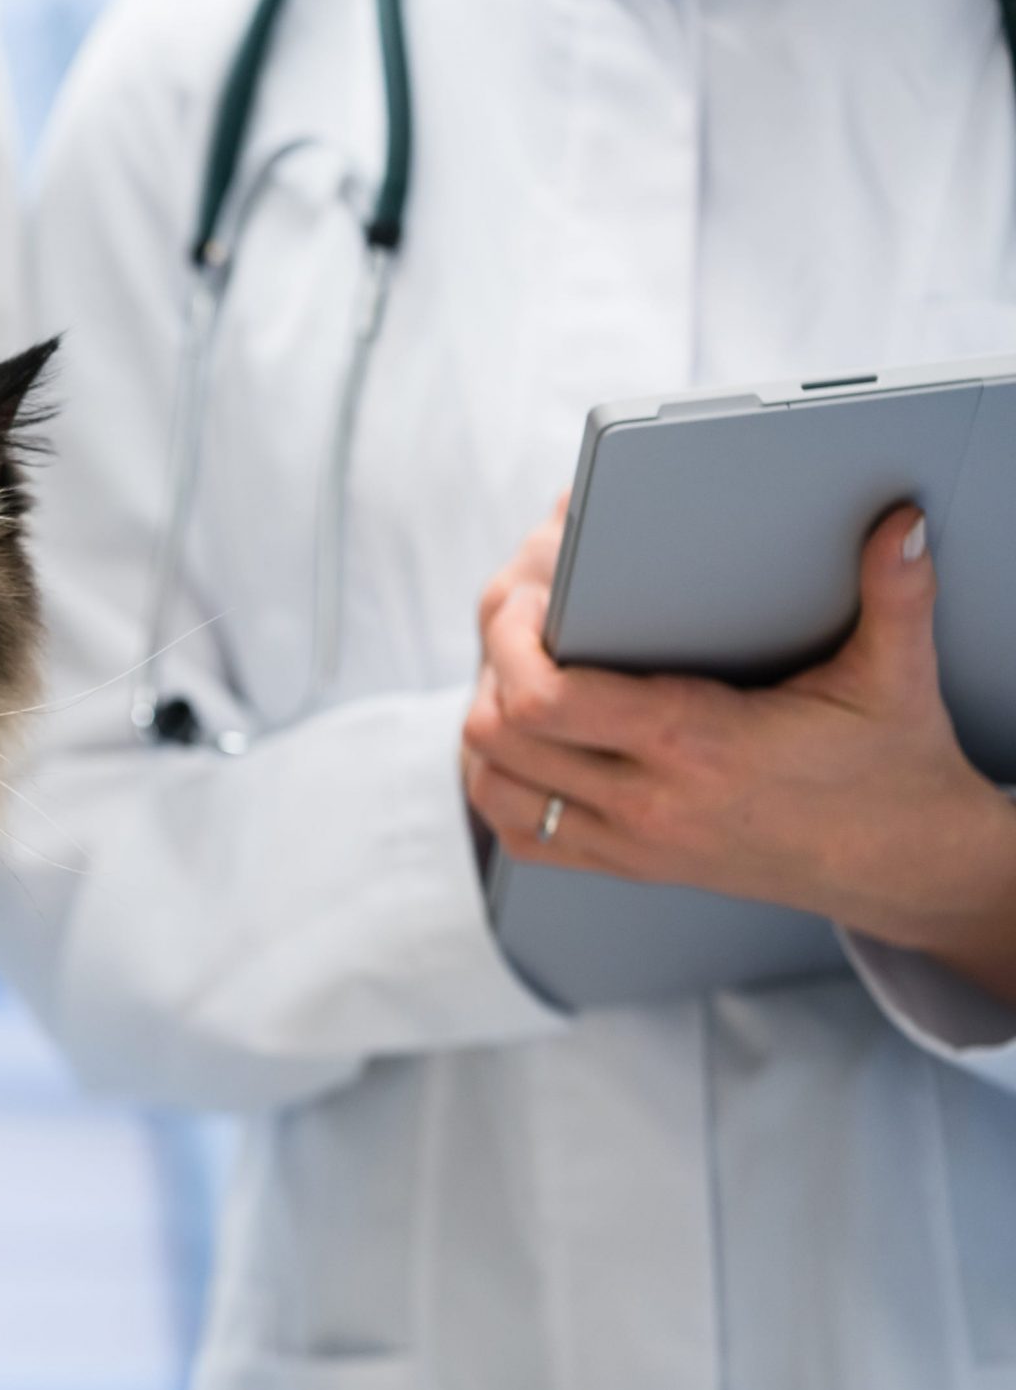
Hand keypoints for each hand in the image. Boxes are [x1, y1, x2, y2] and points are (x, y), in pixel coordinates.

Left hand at [464, 498, 1015, 1000]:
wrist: (902, 866)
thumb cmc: (893, 766)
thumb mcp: (897, 677)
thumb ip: (897, 594)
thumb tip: (904, 522)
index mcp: (697, 743)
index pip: (546, 700)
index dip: (510, 641)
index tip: (525, 597)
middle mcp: (650, 801)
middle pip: (499, 736)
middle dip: (488, 665)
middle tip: (516, 617)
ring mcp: (632, 842)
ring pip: (493, 789)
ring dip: (484, 728)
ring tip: (510, 673)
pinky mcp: (630, 866)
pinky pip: (522, 838)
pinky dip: (499, 789)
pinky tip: (517, 746)